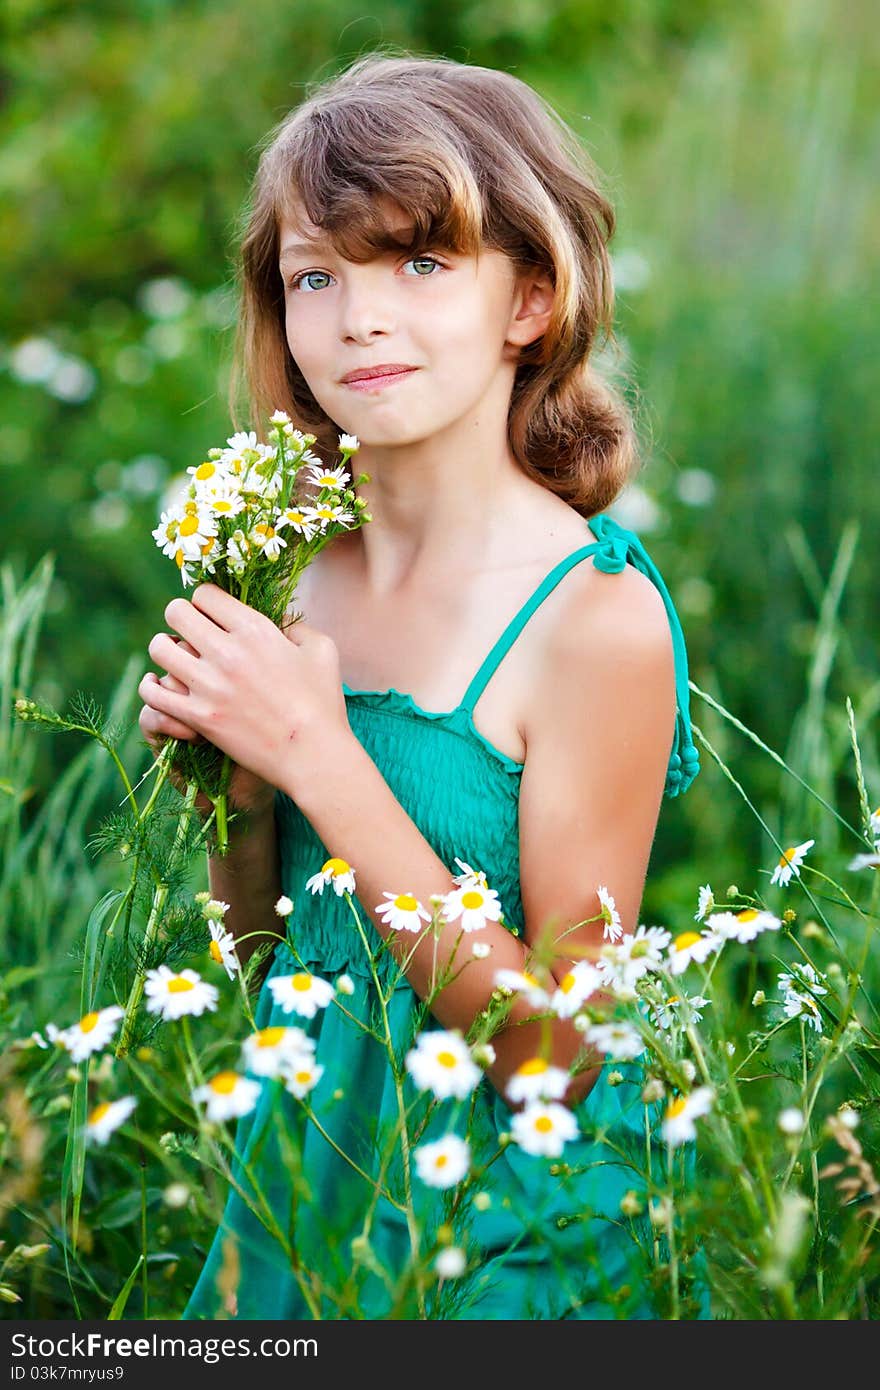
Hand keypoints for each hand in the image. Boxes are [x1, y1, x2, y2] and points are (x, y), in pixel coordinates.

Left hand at [138, 585, 353, 803]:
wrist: (313, 754)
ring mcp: (209, 686)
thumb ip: (295, 627)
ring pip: (159, 648)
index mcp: (256, 630)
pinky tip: (159, 686)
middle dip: (180, 618)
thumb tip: (275, 621)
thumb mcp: (322, 650)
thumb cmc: (324, 702)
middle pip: (176, 613)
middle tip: (189, 632)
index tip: (211, 614)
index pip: (206, 594)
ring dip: (165, 649)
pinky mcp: (198, 717)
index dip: (206, 601)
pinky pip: (154, 693)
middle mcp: (227, 652)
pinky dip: (151, 687)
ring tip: (175, 659)